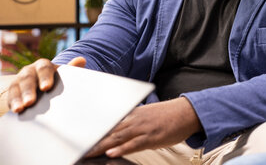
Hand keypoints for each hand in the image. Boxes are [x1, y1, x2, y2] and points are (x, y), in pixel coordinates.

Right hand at [8, 56, 85, 112]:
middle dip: (28, 90)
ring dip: (17, 98)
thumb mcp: (62, 76)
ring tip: (20, 109)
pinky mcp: (12, 92)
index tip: (46, 87)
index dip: (45, 77)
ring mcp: (18, 81)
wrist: (41, 87)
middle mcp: (29, 71)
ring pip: (15, 87)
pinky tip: (15, 111)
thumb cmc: (55, 80)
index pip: (44, 68)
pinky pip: (9, 97)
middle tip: (30, 102)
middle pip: (27, 78)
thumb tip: (82, 60)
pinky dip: (12, 103)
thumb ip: (70, 69)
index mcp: (43, 66)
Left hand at [85, 97, 201, 157]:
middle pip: (109, 130)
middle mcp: (135, 120)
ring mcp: (143, 129)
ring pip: (118, 137)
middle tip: (78, 146)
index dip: (93, 129)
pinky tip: (112, 153)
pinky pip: (133, 144)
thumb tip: (117, 130)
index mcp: (132, 114)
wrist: (187, 112)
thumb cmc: (168, 116)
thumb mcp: (146, 116)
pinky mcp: (151, 138)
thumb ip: (131, 122)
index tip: (78, 135)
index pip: (109, 122)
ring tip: (88, 152)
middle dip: (93, 140)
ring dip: (101, 145)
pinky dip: (122, 148)